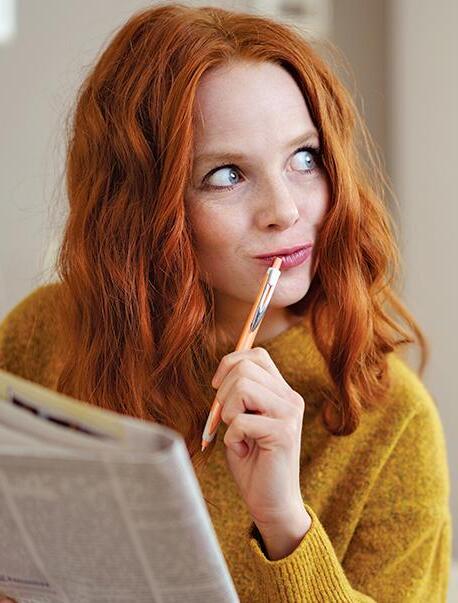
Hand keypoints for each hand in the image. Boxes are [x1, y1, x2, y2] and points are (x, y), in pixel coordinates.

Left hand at [211, 347, 309, 540]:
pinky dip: (232, 437)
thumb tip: (221, 374)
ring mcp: (290, 414)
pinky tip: (244, 450)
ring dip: (227, 413)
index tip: (217, 386)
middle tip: (227, 420)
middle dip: (224, 393)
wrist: (271, 503)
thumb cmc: (252, 461)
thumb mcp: (242, 420)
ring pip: (243, 387)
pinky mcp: (284, 433)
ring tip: (237, 434)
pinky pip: (240, 421)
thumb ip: (237, 395)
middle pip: (245, 368)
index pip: (257, 356)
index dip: (231, 363)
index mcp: (282, 392)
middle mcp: (290, 398)